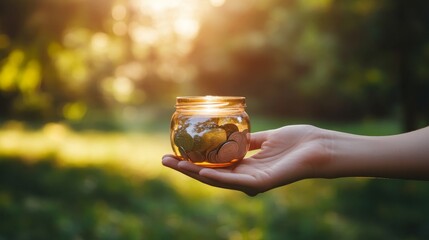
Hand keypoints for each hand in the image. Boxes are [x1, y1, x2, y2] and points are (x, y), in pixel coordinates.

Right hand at [162, 125, 330, 195]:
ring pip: (218, 180)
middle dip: (187, 168)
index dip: (195, 160)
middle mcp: (247, 176)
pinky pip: (235, 181)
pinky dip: (216, 177)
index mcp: (247, 165)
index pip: (215, 165)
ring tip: (174, 164)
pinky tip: (200, 172)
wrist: (321, 147)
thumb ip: (249, 140)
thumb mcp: (267, 138)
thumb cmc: (299, 141)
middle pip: (211, 174)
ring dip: (194, 173)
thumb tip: (231, 133)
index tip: (175, 151)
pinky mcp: (262, 183)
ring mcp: (253, 181)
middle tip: (164, 159)